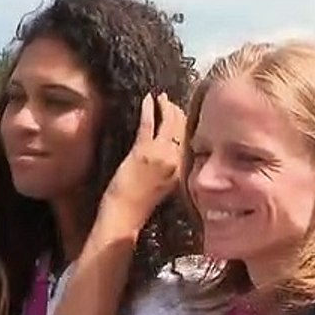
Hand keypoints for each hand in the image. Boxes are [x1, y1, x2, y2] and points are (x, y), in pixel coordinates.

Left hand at [102, 92, 188, 229]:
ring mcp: (159, 155)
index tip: (181, 112)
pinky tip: (147, 100)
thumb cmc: (140, 205)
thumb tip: (170, 152)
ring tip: (160, 98)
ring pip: (167, 124)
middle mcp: (175, 160)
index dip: (186, 123)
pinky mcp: (142, 152)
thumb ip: (171, 168)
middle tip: (168, 101)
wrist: (125, 215)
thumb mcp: (164, 186)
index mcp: (183, 170)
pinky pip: (148, 124)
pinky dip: (149, 110)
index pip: (190, 139)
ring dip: (165, 107)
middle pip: (181, 128)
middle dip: (176, 111)